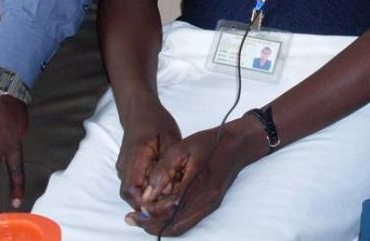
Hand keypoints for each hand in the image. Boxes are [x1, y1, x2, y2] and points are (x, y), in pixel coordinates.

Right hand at [116, 103, 181, 210]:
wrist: (140, 111)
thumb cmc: (157, 123)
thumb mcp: (171, 140)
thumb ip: (169, 166)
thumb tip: (170, 192)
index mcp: (136, 156)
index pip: (131, 189)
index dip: (143, 203)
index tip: (161, 206)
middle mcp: (124, 165)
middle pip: (130, 195)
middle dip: (147, 203)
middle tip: (168, 203)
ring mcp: (122, 168)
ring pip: (132, 191)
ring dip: (147, 196)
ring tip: (167, 191)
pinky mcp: (125, 169)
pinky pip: (133, 185)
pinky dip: (145, 188)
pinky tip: (161, 183)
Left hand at [127, 118, 262, 236]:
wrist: (236, 145)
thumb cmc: (208, 142)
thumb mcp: (181, 148)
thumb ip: (162, 171)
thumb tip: (147, 194)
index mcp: (197, 183)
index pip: (169, 208)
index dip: (150, 211)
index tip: (136, 207)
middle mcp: (205, 200)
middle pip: (173, 224)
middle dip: (150, 224)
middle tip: (132, 219)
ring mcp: (209, 206)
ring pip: (180, 227)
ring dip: (159, 227)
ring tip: (141, 221)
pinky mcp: (210, 206)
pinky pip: (188, 222)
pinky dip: (170, 223)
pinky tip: (159, 217)